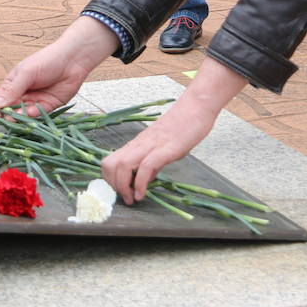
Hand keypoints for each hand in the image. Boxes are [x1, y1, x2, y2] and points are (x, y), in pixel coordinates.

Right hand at [0, 15, 116, 116]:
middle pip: (12, 109)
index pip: (2, 99)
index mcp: (14, 83)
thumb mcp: (26, 73)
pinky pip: (38, 114)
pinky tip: (31, 112)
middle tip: (8, 117)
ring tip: (18, 115)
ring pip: (24, 114)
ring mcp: (36, 100)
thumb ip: (12, 90)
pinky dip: (34, 115)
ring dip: (21, 117)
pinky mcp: (48, 106)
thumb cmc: (48, 60)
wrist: (73, 60)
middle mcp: (24, 93)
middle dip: (9, 115)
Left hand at [100, 57, 246, 203]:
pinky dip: (140, 184)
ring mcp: (151, 145)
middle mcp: (139, 144)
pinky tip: (142, 194)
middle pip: (110, 164)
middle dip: (113, 186)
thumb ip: (151, 163)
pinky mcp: (165, 148)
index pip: (110, 161)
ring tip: (133, 199)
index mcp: (137, 144)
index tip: (120, 193)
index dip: (110, 181)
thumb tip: (145, 179)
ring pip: (122, 165)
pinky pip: (145, 166)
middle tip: (126, 198)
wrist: (196, 107)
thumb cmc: (182, 125)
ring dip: (123, 187)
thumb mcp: (162, 147)